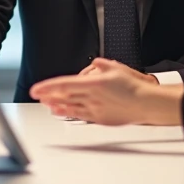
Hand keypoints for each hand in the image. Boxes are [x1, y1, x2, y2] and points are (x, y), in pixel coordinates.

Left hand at [30, 58, 182, 125]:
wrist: (147, 104)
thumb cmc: (134, 86)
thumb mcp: (116, 67)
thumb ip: (101, 65)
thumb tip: (94, 64)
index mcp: (94, 83)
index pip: (64, 84)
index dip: (48, 87)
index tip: (36, 89)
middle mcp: (92, 97)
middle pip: (64, 96)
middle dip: (48, 95)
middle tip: (36, 95)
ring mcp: (95, 109)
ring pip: (69, 106)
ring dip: (55, 104)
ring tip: (44, 102)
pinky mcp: (100, 118)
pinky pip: (79, 115)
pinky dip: (67, 113)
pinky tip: (59, 112)